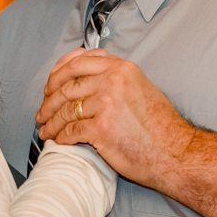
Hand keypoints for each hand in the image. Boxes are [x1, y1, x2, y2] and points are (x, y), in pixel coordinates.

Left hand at [35, 49, 195, 189]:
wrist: (174, 153)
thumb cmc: (160, 126)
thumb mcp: (141, 87)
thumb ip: (117, 77)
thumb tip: (90, 75)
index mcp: (121, 68)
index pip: (77, 63)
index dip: (57, 75)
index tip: (49, 87)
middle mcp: (112, 81)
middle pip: (66, 87)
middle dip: (49, 102)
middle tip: (42, 113)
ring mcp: (106, 104)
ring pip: (66, 110)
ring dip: (51, 122)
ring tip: (45, 131)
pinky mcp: (101, 129)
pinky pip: (71, 131)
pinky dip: (60, 137)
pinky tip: (57, 141)